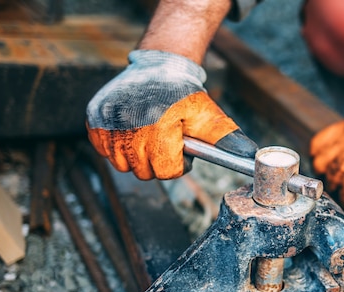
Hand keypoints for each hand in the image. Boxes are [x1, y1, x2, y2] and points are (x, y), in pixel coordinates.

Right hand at [86, 50, 239, 179]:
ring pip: (122, 165)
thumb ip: (225, 137)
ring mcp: (107, 122)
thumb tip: (249, 156)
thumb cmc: (185, 94)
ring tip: (149, 137)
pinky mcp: (94, 119)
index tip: (181, 149)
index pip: (166, 171)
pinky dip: (117, 147)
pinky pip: (104, 151)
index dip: (178, 165)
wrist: (158, 67)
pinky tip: (131, 132)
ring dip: (137, 157)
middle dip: (158, 162)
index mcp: (158, 126)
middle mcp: (128, 125)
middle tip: (166, 141)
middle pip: (143, 172)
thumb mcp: (208, 114)